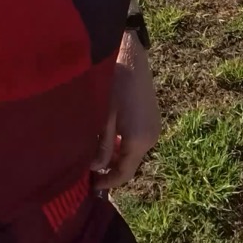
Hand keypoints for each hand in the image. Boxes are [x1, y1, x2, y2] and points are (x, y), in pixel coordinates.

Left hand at [91, 30, 160, 189]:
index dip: (108, 182)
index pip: (124, 173)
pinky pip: (137, 141)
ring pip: (133, 153)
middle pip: (130, 164)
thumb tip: (95, 168)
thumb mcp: (102, 115)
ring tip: (94, 156)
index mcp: (139, 139)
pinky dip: (123, 146)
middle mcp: (151, 137)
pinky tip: (107, 139)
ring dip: (116, 157)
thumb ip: (100, 145)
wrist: (131, 55)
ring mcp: (154, 128)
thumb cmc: (114, 82)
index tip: (90, 186)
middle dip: (110, 171)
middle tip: (88, 172)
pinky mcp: (152, 119)